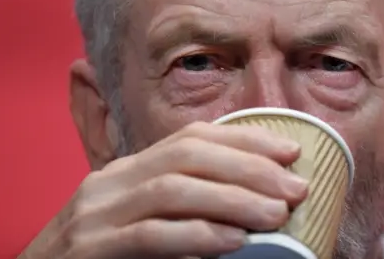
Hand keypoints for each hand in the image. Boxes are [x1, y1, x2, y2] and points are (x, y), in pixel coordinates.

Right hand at [17, 121, 306, 258]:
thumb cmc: (104, 255)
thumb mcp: (143, 219)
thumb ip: (183, 206)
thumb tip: (253, 203)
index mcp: (130, 169)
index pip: (193, 136)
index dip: (245, 138)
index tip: (290, 151)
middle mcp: (113, 180)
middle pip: (188, 155)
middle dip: (248, 166)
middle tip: (295, 187)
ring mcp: (97, 212)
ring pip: (173, 189)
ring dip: (232, 198)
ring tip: (276, 214)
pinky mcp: (89, 248)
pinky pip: (149, 235)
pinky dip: (196, 236)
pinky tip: (234, 242)